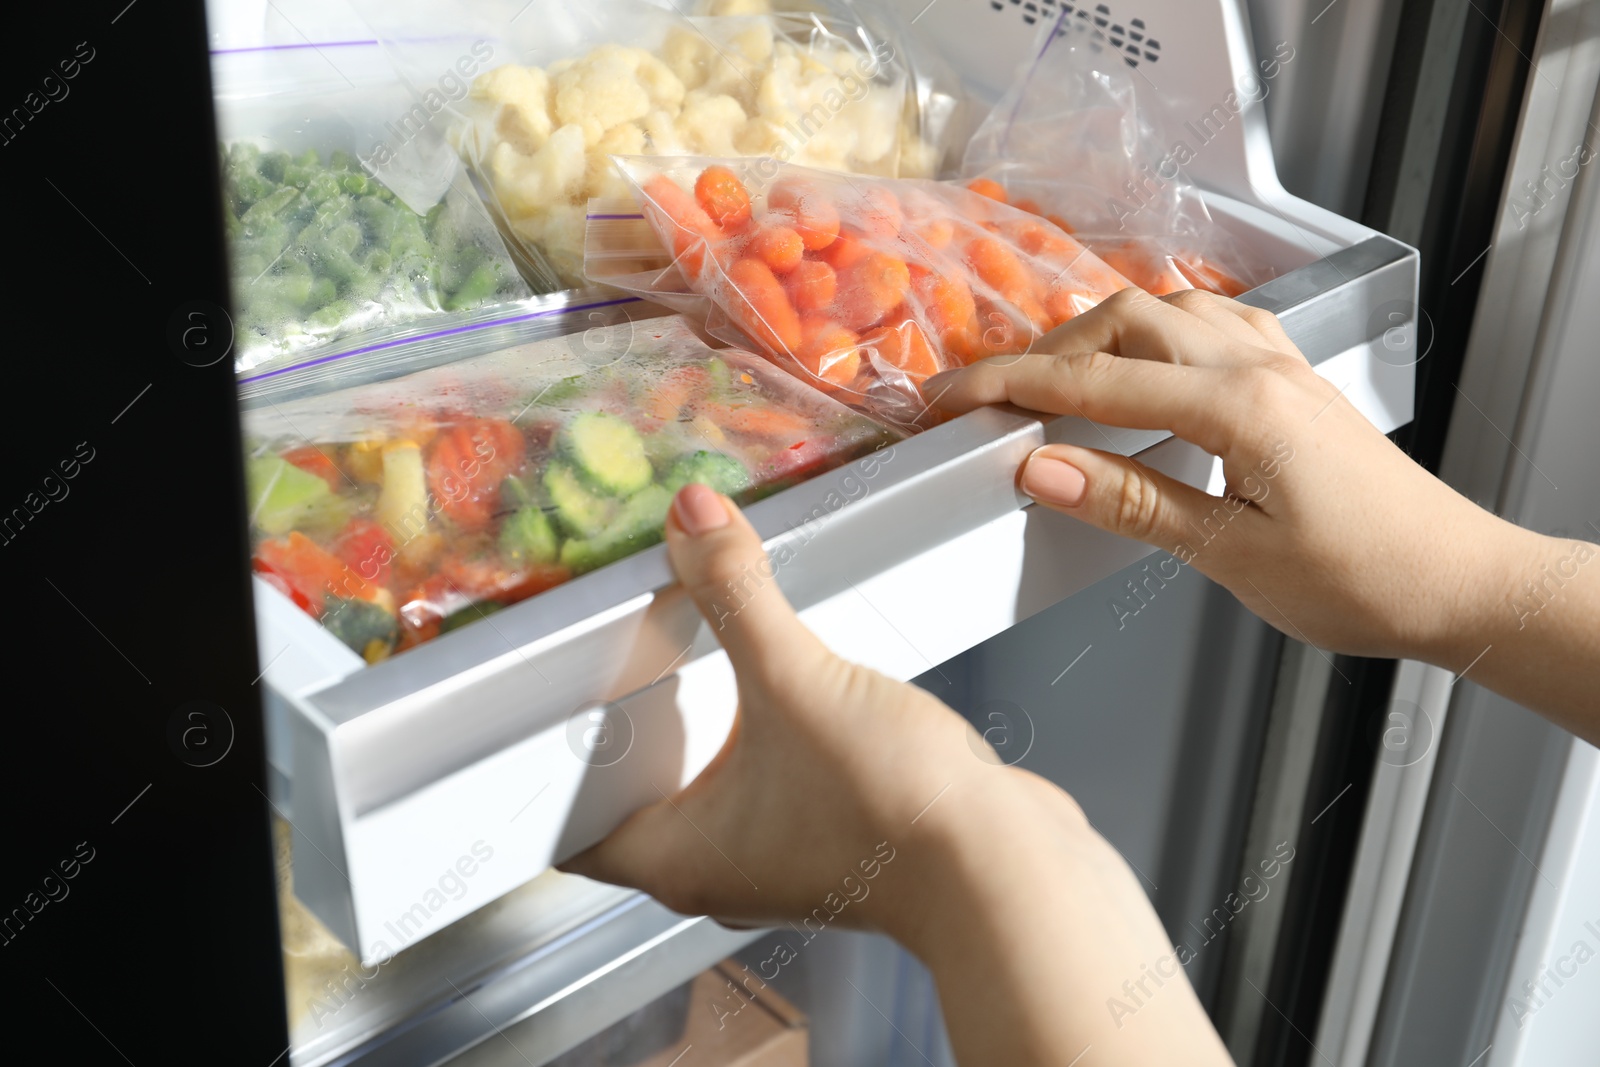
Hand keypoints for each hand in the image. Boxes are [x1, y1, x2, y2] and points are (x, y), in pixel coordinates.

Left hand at [564, 484, 1234, 1065]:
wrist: (1007, 867)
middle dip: (629, 716)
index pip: (571, 827)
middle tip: (614, 643)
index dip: (546, 766)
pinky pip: (769, 775)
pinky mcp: (831, 834)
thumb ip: (736, 591)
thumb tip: (694, 519)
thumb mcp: (796, 679)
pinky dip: (760, 727)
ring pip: (710, 781)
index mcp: (677, 857)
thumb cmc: (896, 815)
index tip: (544, 699)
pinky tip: (777, 675)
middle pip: (639, 790)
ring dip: (700, 718)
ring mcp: (777, 857)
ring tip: (690, 642)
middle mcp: (719, 869)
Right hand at [925, 288, 1599, 725]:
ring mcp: (1280, 365)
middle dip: (1046, 351)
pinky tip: (1139, 366)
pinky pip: (1209, 325)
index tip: (955, 400)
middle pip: (1125, 320)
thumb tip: (1044, 470)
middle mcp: (1260, 366)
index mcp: (1240, 406)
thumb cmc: (1365, 580)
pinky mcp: (1292, 381)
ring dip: (1097, 337)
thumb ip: (1132, 503)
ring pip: (1166, 312)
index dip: (1013, 387)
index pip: (1095, 381)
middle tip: (991, 397)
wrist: (1458, 583)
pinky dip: (1152, 335)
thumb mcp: (1232, 555)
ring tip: (1049, 383)